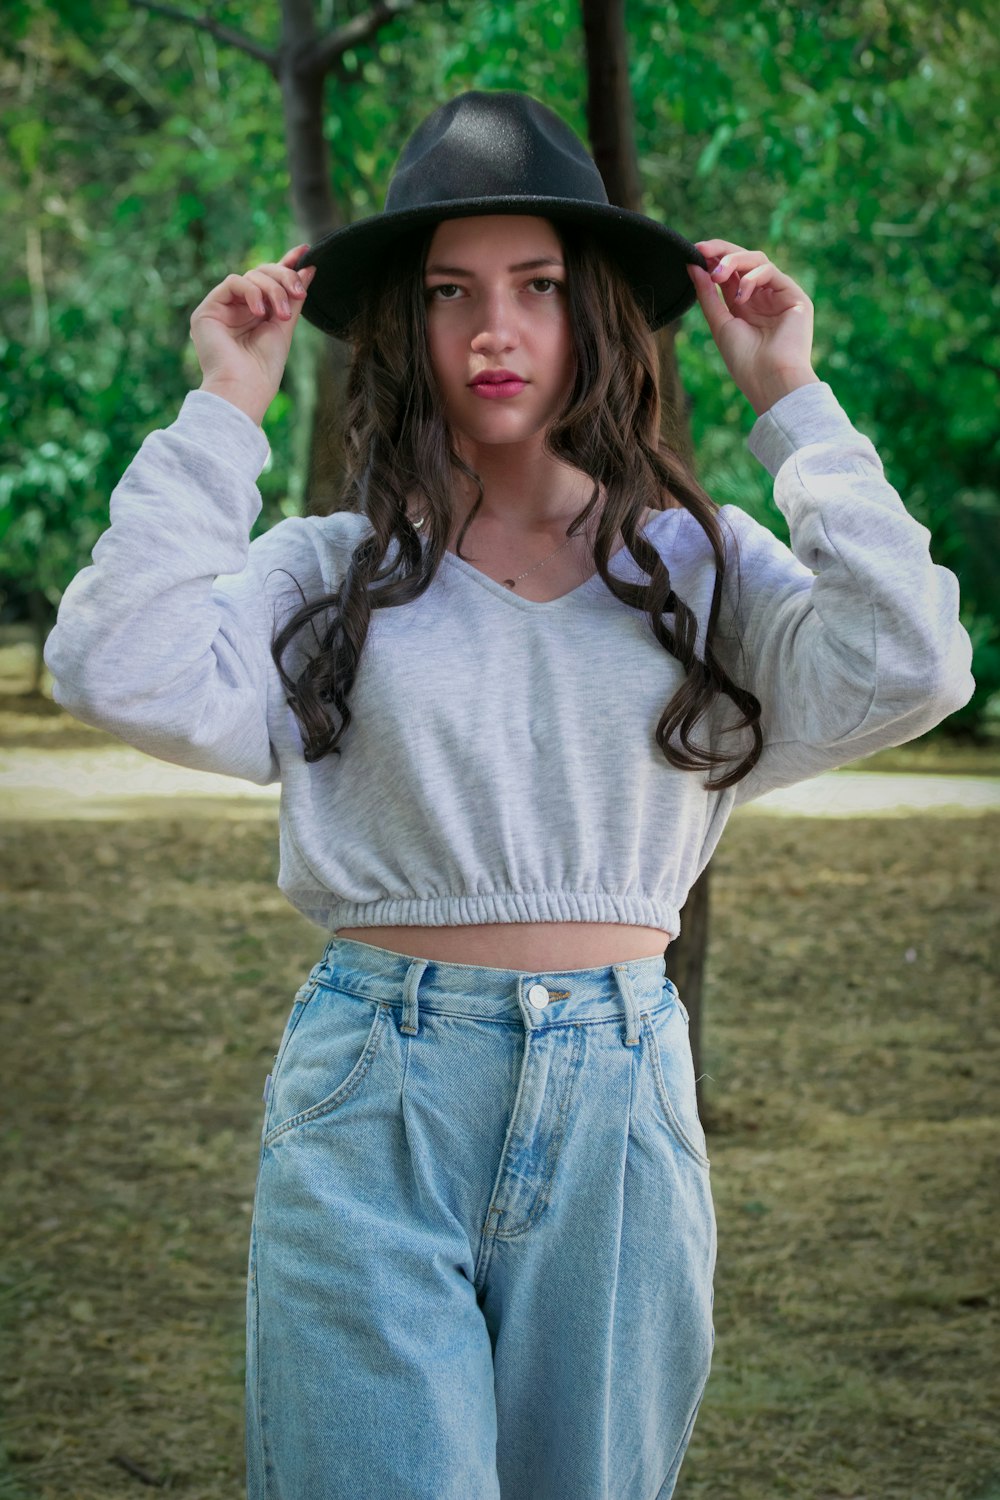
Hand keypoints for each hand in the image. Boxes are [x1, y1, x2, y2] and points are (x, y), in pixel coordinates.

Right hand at [189, 244, 316, 423]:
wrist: (244, 391)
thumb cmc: (264, 370)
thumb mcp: (285, 327)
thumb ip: (293, 298)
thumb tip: (308, 268)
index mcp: (254, 315)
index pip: (269, 281)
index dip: (286, 264)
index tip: (305, 251)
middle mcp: (236, 309)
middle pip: (262, 274)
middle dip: (284, 279)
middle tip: (299, 293)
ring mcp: (221, 309)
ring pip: (251, 276)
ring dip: (272, 290)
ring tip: (280, 315)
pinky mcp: (207, 310)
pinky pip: (233, 283)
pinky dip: (252, 293)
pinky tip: (260, 313)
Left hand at [687, 240, 819, 415]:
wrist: (770, 381)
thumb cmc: (745, 362)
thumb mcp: (719, 323)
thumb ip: (707, 294)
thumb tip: (692, 265)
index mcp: (744, 306)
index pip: (729, 273)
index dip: (712, 260)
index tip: (693, 252)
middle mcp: (763, 298)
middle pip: (743, 261)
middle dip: (721, 252)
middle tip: (701, 250)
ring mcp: (779, 296)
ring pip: (758, 261)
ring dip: (734, 261)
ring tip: (717, 274)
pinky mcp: (795, 297)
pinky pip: (771, 272)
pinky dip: (752, 278)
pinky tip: (740, 295)